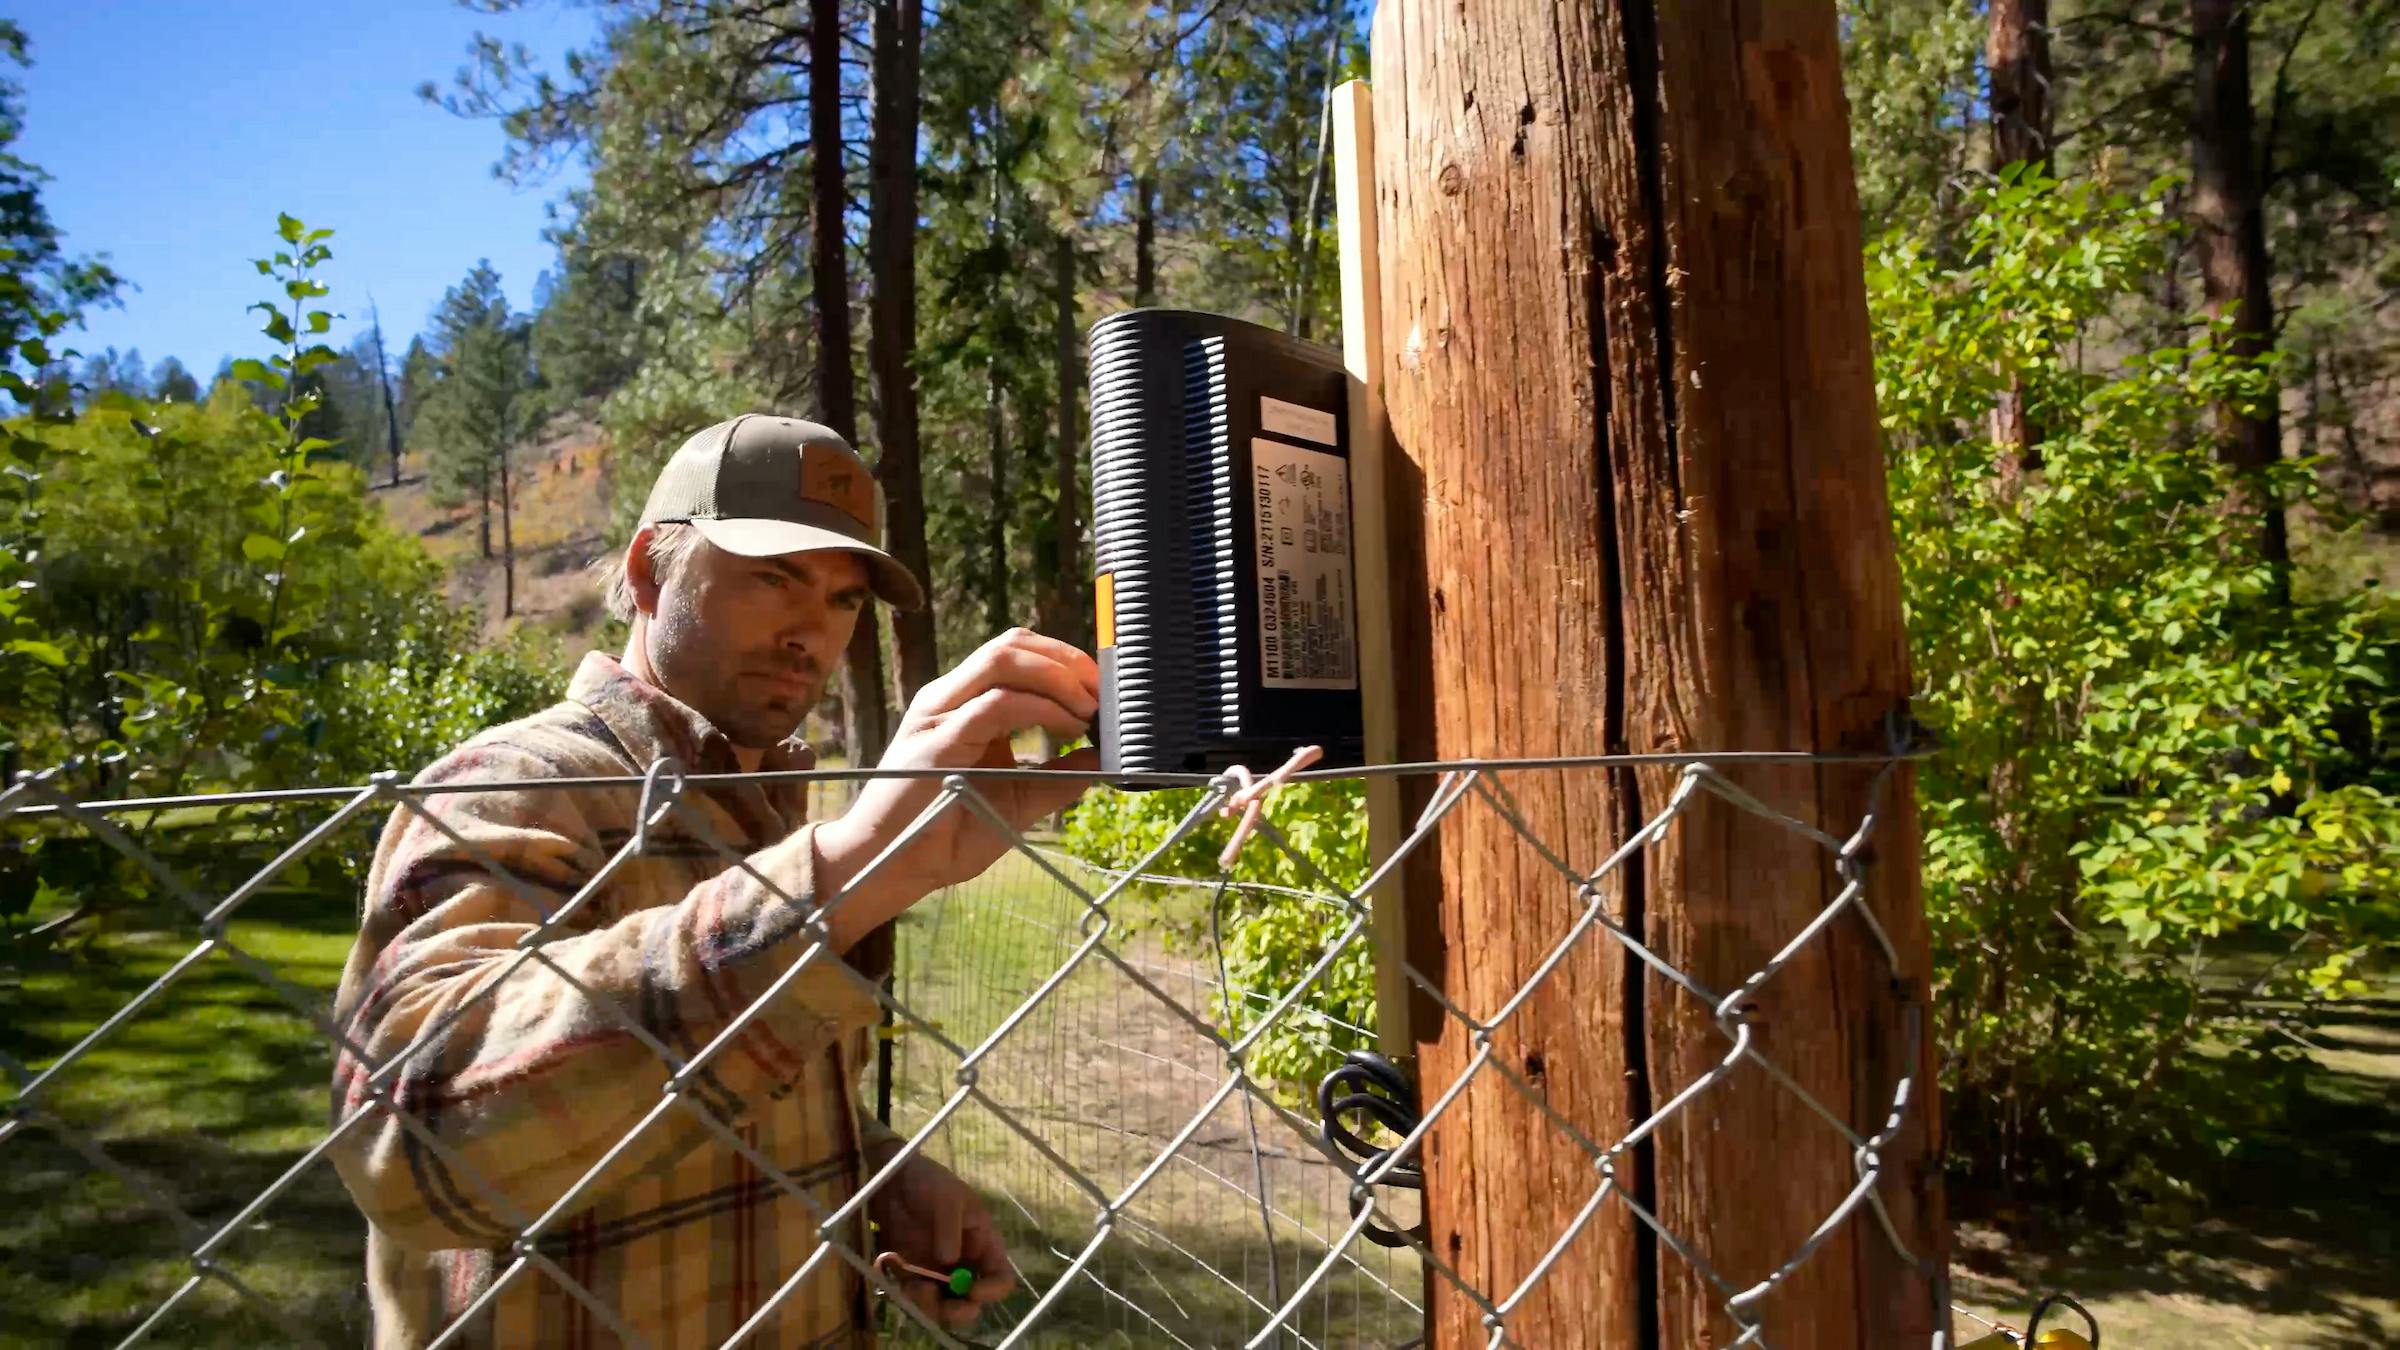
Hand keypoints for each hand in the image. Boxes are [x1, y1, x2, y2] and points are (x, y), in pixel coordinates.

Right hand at [813, 628, 1099, 944]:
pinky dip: (1040, 709)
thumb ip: (1058, 777)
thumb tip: (1105, 759)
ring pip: (1001, 661)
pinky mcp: (937, 743)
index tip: (1101, 688)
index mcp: (963, 705)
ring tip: (1087, 707)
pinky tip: (1067, 727)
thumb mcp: (1017, 801)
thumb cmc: (945, 835)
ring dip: (1056, 677)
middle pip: (1010, 645)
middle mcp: (947, 699)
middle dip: (1065, 660)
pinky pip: (994, 706)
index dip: (1062, 659)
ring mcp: (938, 716)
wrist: (889, 869)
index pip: (1014, 653)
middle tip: (1102, 692)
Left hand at [867, 1152, 1014, 1327]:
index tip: (973, 1291)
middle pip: (972, 1300)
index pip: (1000, 1276)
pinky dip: (913, 1299)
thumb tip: (949, 1260)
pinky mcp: (913, 1275)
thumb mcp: (947, 1197)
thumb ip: (950, 1227)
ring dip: (932, 1307)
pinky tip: (904, 1287)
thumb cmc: (929, 1181)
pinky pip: (917, 1298)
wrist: (892, 1180)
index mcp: (983, 1244)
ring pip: (943, 1305)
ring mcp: (938, 1272)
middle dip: (961, 1310)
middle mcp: (964, 1264)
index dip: (993, 1290)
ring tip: (916, 1290)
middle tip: (945, 1307)